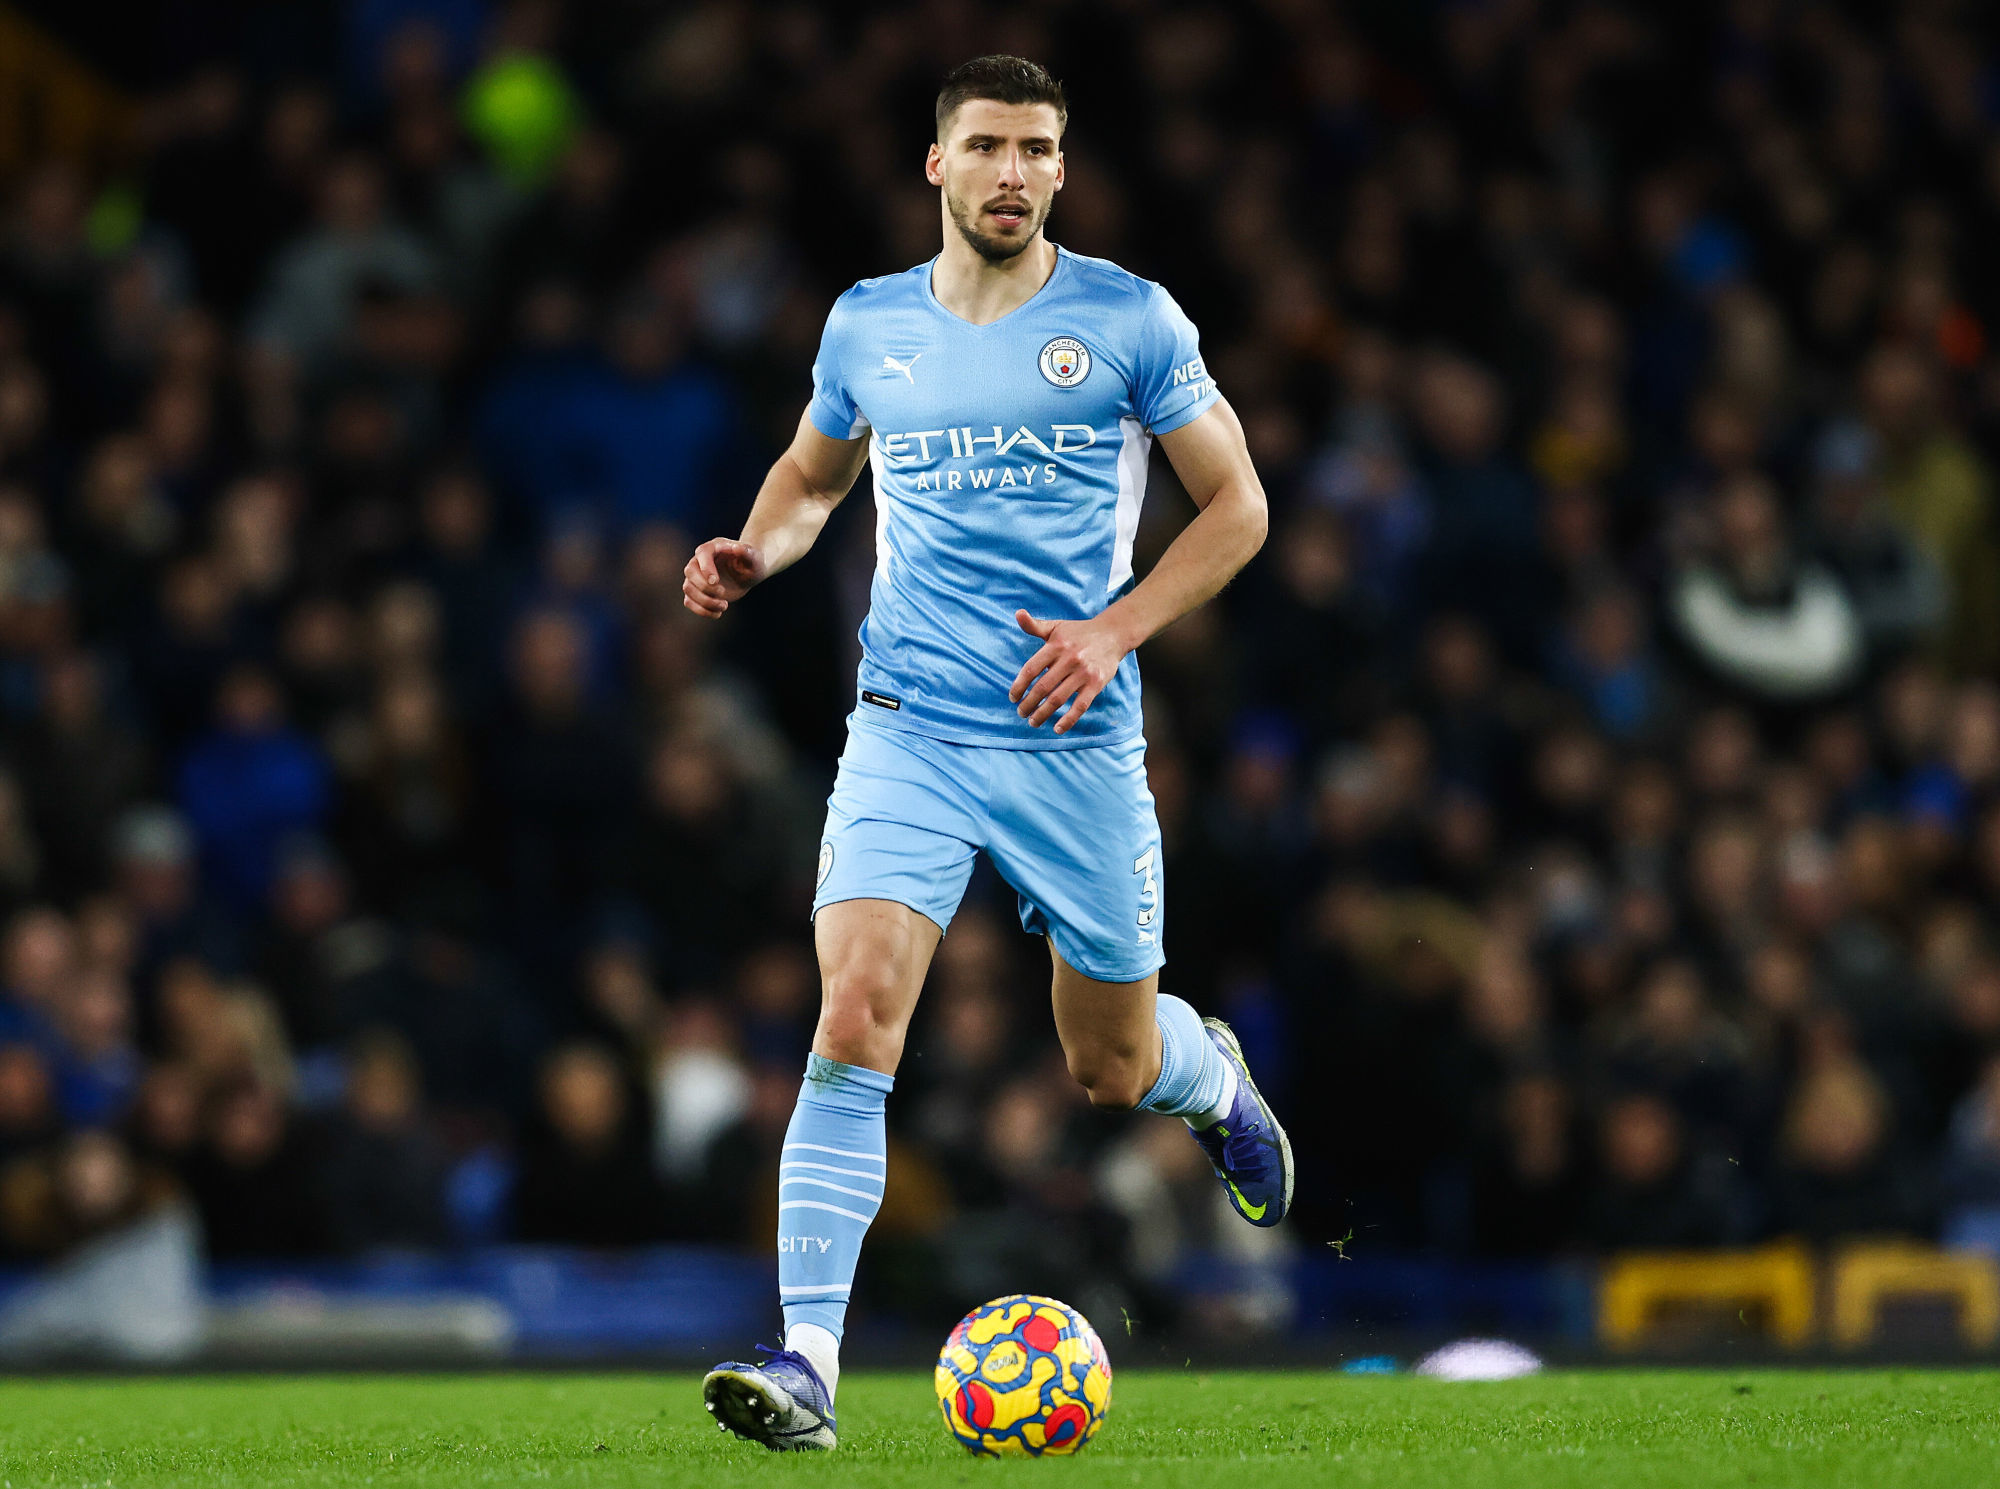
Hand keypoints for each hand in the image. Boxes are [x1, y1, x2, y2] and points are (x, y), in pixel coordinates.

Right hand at [682, 538, 765, 616]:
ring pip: (687, 588)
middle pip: (690, 572)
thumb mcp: (754, 557)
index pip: (702, 554)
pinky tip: (718, 613)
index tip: (716, 582)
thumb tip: (737, 548)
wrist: (750, 573)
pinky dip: (701, 610)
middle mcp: (700, 561)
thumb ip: (747, 552)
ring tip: (724, 605)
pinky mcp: (697, 591)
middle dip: (704, 586)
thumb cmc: (752, 562)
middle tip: (723, 592)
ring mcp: (696, 576)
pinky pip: (689, 602)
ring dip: (704, 601)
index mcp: (713, 548)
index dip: (706, 568)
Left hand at [1008, 610, 1130, 733]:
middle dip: (1028, 703)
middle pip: (1043, 687)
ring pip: (1058, 699)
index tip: (1013, 697)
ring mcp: (1083, 673)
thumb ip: (1034, 626)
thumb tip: (1018, 614)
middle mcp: (1069, 659)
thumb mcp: (1056, 627)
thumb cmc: (1079, 633)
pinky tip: (1057, 729)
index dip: (1019, 685)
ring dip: (1043, 714)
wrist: (1112, 634)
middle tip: (1021, 713)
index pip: (1031, 669)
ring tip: (1033, 722)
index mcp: (1056, 645)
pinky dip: (1068, 720)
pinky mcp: (1096, 684)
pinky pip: (1080, 706)